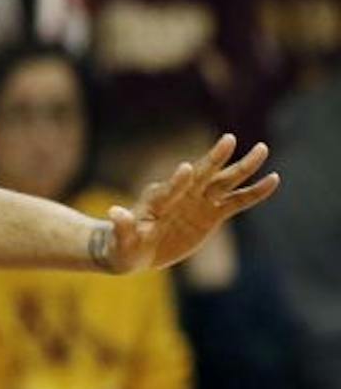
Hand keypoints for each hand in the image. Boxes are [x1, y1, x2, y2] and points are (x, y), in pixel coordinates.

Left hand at [102, 134, 277, 273]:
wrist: (137, 249)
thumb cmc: (124, 245)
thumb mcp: (121, 241)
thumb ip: (122, 227)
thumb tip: (114, 213)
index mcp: (157, 202)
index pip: (168, 190)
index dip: (177, 181)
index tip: (187, 168)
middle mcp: (181, 196)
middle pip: (200, 175)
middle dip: (214, 159)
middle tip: (228, 139)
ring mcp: (199, 202)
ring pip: (223, 182)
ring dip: (242, 167)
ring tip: (262, 149)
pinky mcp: (212, 213)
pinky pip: (237, 201)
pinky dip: (254, 192)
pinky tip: (273, 180)